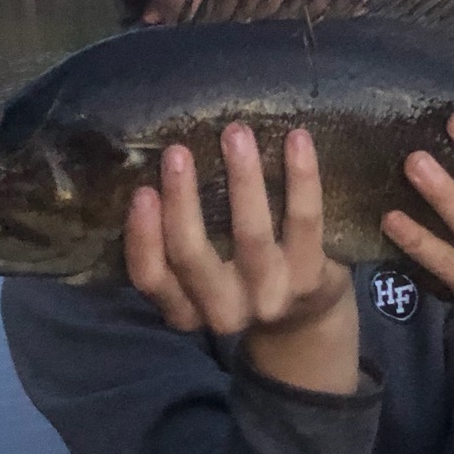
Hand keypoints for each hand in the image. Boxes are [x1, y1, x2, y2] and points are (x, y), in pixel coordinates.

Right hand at [126, 123, 358, 393]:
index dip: (143, 236)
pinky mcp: (310, 279)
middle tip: (177, 151)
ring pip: (251, 234)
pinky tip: (297, 139)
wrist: (307, 319)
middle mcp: (223, 312)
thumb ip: (177, 238)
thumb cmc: (239, 278)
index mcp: (184, 311)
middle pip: (192, 255)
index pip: (150, 277)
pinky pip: (303, 221)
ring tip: (236, 133)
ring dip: (242, 178)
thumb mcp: (200, 277)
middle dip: (182, 200)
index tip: (142, 190)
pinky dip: (301, 177)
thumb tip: (161, 164)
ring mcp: (269, 297)